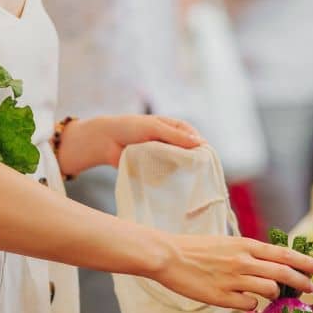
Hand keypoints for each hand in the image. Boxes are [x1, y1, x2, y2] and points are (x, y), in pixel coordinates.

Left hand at [56, 115, 204, 177]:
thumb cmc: (130, 128)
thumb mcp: (154, 128)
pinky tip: (174, 185)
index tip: (206, 160)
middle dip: (194, 162)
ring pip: (180, 165)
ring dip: (182, 172)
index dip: (202, 148)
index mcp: (175, 128)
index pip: (195, 138)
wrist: (106, 141)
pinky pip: (167, 174)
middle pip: (190, 154)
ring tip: (187, 182)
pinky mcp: (155, 168)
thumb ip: (175, 136)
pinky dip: (170, 178)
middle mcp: (172, 142)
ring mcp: (164, 156)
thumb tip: (200, 143)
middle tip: (199, 175)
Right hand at [146, 234, 312, 310]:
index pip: (284, 253)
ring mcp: (233, 280)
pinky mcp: (221, 297)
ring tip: (272, 295)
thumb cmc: (196, 249)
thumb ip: (249, 253)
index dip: (305, 262)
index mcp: (245, 245)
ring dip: (275, 295)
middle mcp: (243, 261)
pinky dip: (251, 304)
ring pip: (269, 290)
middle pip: (283, 273)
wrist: (168, 256)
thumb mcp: (227, 243)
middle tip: (312, 289)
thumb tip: (270, 264)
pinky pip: (248, 304)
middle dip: (302, 282)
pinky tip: (244, 300)